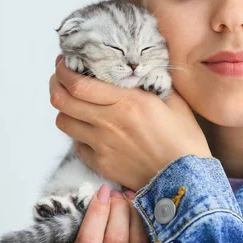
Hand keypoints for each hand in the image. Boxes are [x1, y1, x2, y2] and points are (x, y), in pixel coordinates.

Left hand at [49, 55, 211, 190]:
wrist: (186, 180)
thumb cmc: (185, 140)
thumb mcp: (175, 102)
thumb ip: (153, 83)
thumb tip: (140, 70)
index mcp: (127, 103)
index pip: (78, 84)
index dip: (63, 70)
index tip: (63, 62)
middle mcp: (108, 123)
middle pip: (62, 101)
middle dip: (56, 84)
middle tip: (61, 78)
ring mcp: (101, 146)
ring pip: (63, 122)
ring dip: (64, 110)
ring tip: (73, 103)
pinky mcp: (101, 164)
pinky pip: (77, 145)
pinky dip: (78, 134)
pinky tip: (89, 129)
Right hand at [62, 184, 148, 242]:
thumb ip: (81, 227)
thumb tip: (100, 195)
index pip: (89, 239)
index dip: (98, 211)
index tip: (102, 191)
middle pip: (116, 239)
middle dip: (118, 209)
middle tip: (115, 193)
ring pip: (135, 242)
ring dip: (133, 213)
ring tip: (127, 198)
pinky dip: (143, 223)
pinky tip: (138, 208)